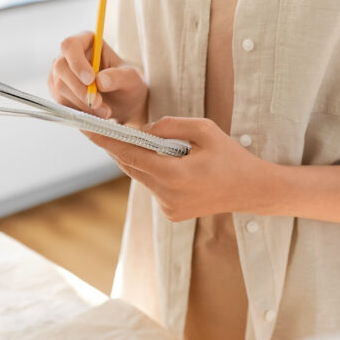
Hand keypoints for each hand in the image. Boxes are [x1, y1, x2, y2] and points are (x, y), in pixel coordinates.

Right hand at [48, 31, 147, 125]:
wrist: (122, 103)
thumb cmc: (126, 84)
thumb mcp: (131, 79)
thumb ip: (118, 77)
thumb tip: (100, 81)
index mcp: (86, 41)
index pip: (70, 45)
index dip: (77, 62)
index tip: (90, 80)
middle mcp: (69, 55)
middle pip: (61, 67)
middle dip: (79, 89)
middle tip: (98, 103)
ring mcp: (60, 73)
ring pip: (60, 87)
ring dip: (82, 103)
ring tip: (104, 111)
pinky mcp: (57, 90)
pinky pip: (61, 101)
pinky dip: (78, 110)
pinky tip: (95, 113)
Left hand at [83, 117, 273, 221]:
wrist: (253, 190)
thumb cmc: (231, 156)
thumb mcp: (204, 130)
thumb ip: (170, 126)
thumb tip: (142, 130)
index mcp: (175, 175)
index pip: (131, 155)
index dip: (106, 140)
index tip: (86, 128)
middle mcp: (167, 196)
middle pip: (131, 166)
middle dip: (117, 147)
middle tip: (100, 127)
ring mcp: (168, 208)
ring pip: (140, 177)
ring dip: (135, 159)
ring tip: (128, 138)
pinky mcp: (171, 213)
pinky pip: (152, 187)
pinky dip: (150, 171)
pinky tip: (157, 158)